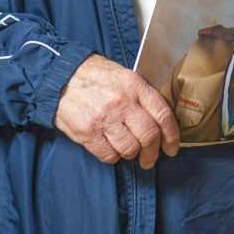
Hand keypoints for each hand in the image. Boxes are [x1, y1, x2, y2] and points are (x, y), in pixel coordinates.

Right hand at [54, 54, 179, 168]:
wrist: (61, 75)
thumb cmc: (94, 75)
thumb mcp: (123, 75)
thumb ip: (141, 95)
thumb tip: (159, 120)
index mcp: (134, 85)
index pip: (162, 114)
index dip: (172, 135)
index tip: (172, 147)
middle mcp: (122, 102)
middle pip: (149, 136)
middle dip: (153, 152)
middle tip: (150, 158)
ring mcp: (104, 119)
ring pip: (130, 149)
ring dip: (132, 154)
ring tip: (128, 150)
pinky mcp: (88, 133)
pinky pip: (109, 155)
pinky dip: (113, 157)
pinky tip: (111, 148)